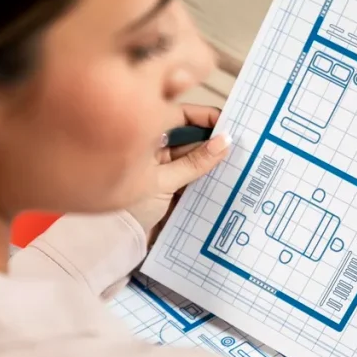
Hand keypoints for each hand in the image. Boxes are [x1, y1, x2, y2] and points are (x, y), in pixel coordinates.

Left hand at [126, 104, 230, 246]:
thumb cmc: (130, 206)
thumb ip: (194, 162)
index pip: (182, 118)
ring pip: (196, 160)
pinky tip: (225, 182)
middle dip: (215, 142)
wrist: (116, 239)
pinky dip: (209, 181)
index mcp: (149, 140)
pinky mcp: (173, 192)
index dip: (206, 117)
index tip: (228, 122)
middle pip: (193, 140)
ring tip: (239, 164)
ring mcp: (166, 172)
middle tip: (241, 145)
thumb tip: (224, 141)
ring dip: (214, 163)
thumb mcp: (163, 181)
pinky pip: (195, 180)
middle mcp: (158, 153)